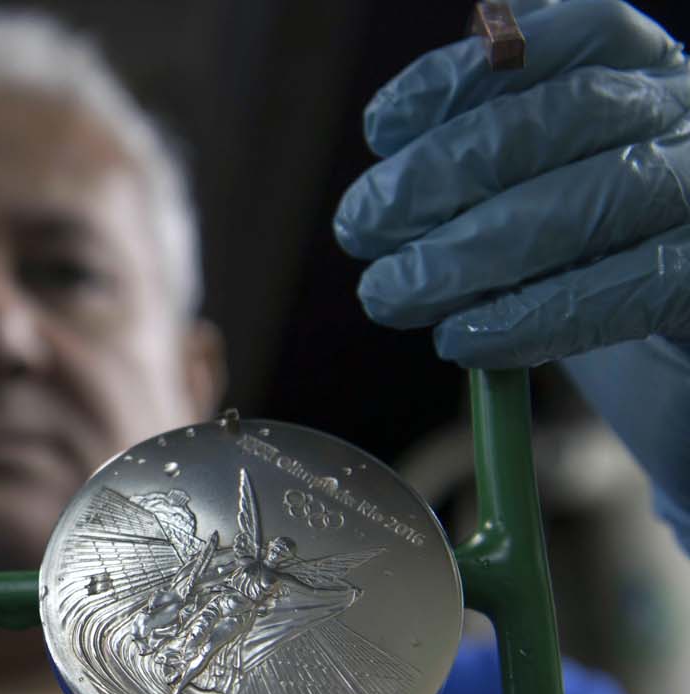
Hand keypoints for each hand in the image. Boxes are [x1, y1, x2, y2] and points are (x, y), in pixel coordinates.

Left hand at [333, 0, 689, 550]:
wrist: (679, 298)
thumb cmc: (590, 222)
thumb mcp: (545, 158)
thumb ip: (495, 130)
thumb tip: (396, 149)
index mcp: (643, 62)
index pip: (565, 35)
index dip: (464, 75)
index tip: (380, 128)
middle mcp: (684, 111)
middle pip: (557, 121)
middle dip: (437, 176)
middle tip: (357, 228)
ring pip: (584, 209)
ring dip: (467, 256)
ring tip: (389, 293)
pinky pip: (619, 294)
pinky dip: (529, 318)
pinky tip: (461, 339)